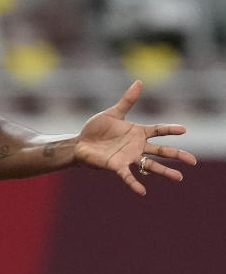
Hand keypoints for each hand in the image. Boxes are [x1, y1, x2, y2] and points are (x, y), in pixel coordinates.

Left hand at [75, 80, 196, 195]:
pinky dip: (134, 183)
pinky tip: (142, 191)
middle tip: (193, 161)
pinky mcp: (116, 166)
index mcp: (137, 132)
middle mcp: (136, 146)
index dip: (170, 129)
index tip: (183, 129)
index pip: (158, 130)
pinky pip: (127, 176)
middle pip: (161, 151)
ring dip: (164, 171)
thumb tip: (140, 82)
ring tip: (179, 178)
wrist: (80, 143)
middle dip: (177, 155)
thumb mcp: (113, 113)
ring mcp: (128, 157)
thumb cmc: (96, 129)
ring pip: (150, 165)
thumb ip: (127, 100)